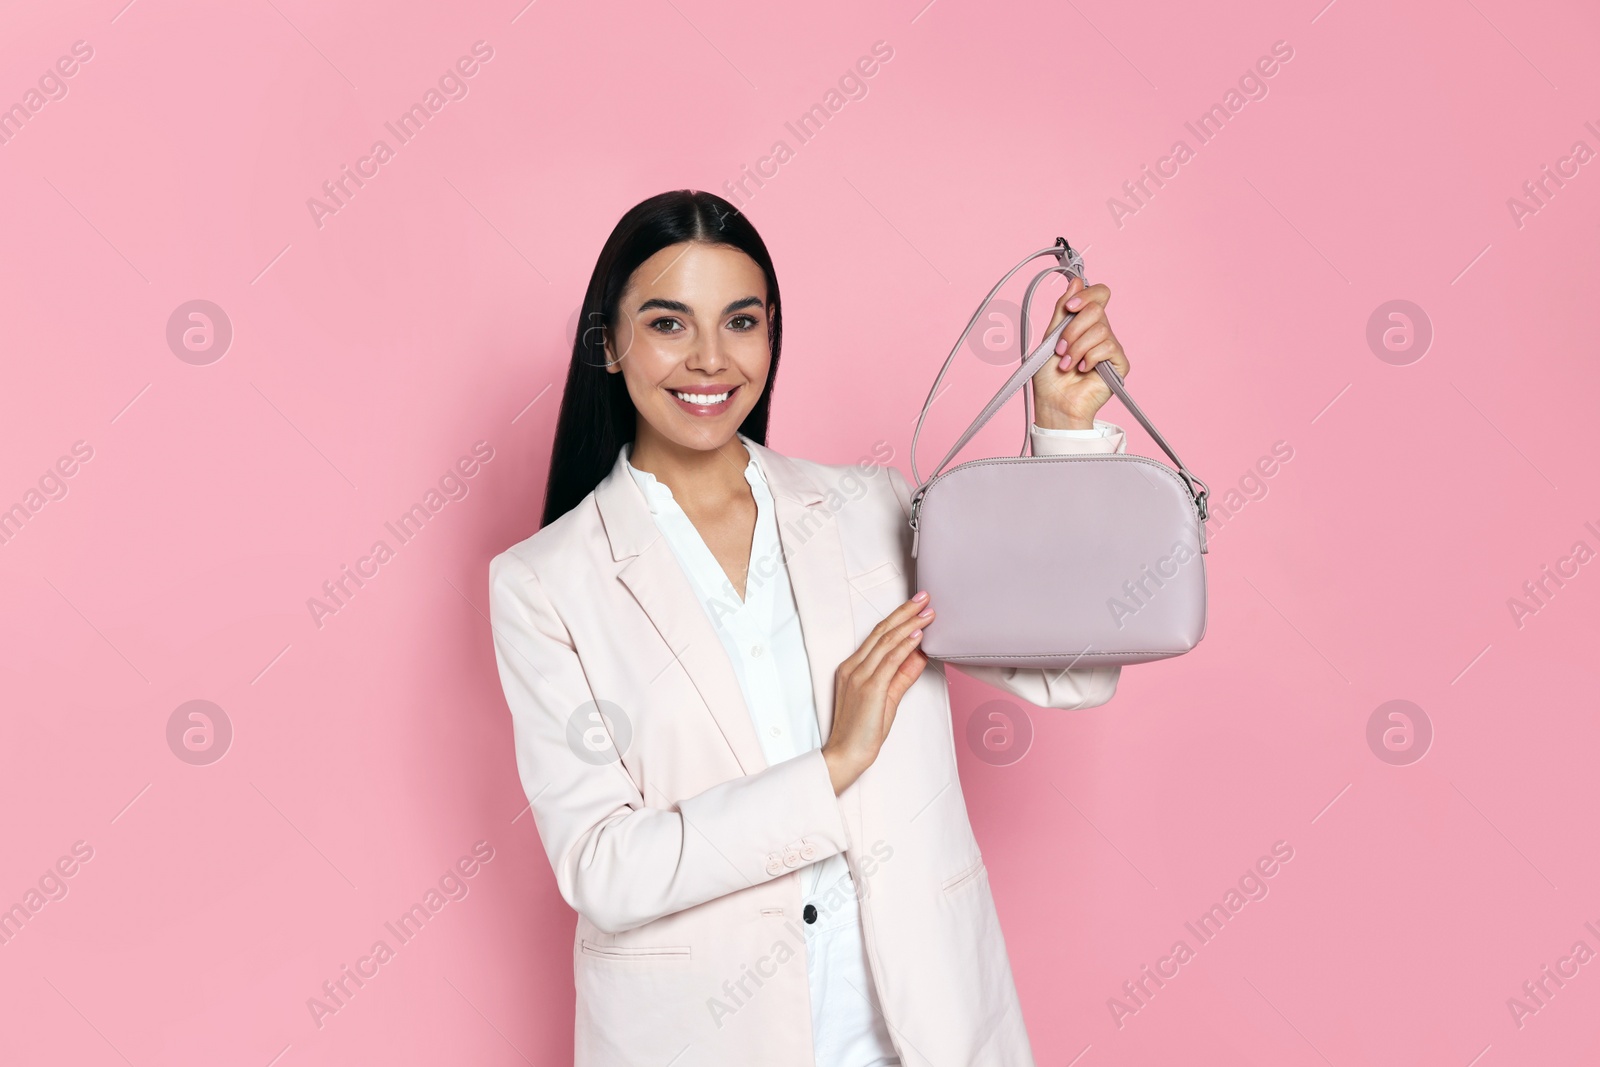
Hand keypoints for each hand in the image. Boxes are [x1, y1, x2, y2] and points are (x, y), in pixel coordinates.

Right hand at [820, 592, 932, 794]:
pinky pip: (889, 661)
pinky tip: (917, 635)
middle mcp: (853, 667)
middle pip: (882, 632)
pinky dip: (904, 646)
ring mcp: (859, 676)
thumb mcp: (887, 697)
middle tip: (925, 599)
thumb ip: (903, 675)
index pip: (878, 635)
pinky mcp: (869, 688)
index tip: (916, 607)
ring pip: (886, 642)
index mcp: (853, 667)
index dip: (898, 617)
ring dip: (909, 624)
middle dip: (905, 613)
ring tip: (927, 613)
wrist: (846, 754)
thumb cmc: (862, 730)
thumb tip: (920, 655)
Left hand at [1030, 274, 1130, 429]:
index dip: (1086, 295)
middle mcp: (1100, 332)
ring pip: (1101, 329)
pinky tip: (1082, 370)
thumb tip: (1075, 281)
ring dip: (1078, 347)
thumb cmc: (1049, 377)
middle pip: (1097, 309)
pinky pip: (1108, 347)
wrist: (1054, 404)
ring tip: (1067, 364)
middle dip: (1074, 329)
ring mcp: (1110, 348)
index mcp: (1085, 323)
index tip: (1069, 307)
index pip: (1098, 294)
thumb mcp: (1050, 337)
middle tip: (1061, 348)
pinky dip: (1090, 358)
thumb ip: (1062, 310)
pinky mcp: (1119, 364)